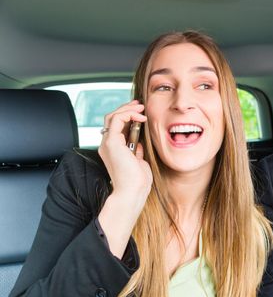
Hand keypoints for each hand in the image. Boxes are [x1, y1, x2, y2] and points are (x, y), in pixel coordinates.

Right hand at [97, 100, 151, 257]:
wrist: (132, 192)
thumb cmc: (137, 182)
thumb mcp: (139, 162)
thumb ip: (136, 151)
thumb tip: (139, 142)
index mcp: (113, 150)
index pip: (116, 126)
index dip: (127, 116)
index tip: (140, 112)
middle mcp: (107, 145)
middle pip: (112, 118)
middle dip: (126, 109)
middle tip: (140, 104)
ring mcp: (108, 143)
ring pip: (112, 116)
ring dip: (128, 109)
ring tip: (141, 108)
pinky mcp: (112, 142)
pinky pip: (117, 120)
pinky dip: (129, 115)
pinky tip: (141, 117)